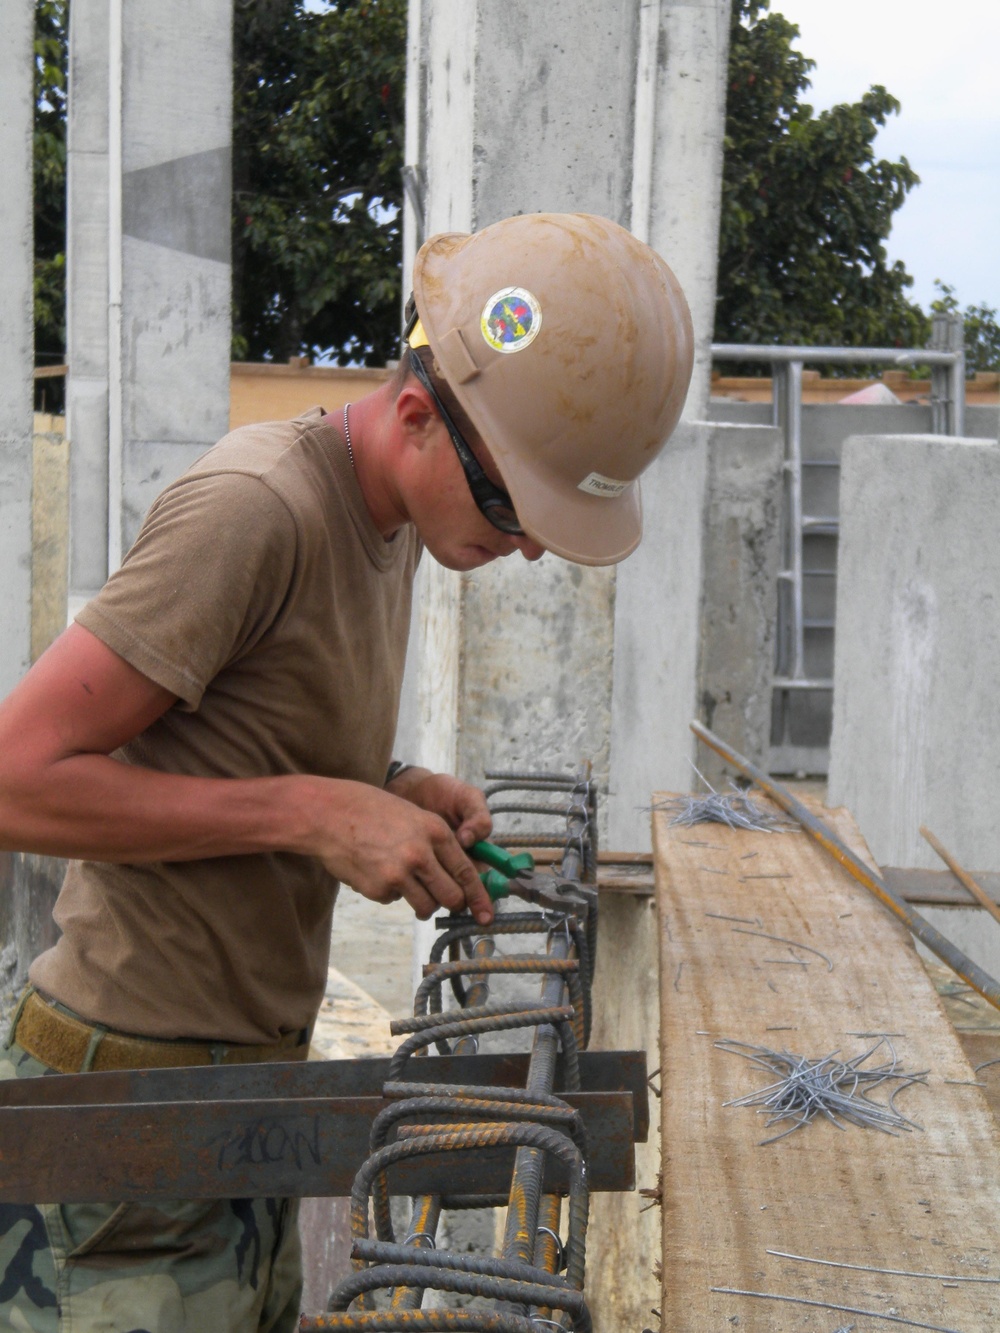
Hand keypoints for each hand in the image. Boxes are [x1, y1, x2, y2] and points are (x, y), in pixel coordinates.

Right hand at [311, 778, 494, 925]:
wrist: (330, 814)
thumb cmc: (372, 812)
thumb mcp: (413, 817)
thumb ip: (435, 845)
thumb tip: (456, 878)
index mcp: (435, 831)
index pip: (466, 872)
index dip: (479, 897)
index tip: (487, 915)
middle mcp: (421, 853)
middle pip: (451, 897)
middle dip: (451, 904)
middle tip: (443, 900)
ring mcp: (399, 873)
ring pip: (426, 906)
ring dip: (421, 902)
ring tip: (404, 881)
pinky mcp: (379, 888)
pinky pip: (395, 900)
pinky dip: (389, 892)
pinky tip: (375, 869)